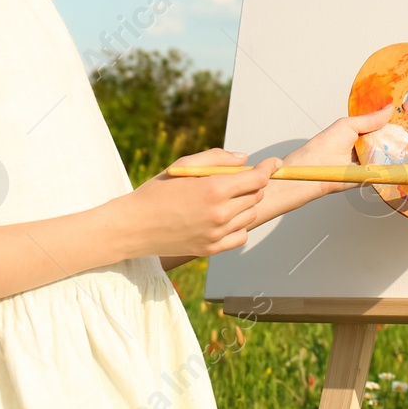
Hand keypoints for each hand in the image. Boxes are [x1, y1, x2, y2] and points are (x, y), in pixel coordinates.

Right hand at [117, 147, 283, 258]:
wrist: (133, 227)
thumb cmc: (157, 192)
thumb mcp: (183, 166)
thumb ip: (217, 159)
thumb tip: (245, 159)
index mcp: (213, 190)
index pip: (257, 178)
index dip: (268, 168)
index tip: (274, 163)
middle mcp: (219, 213)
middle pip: (256, 196)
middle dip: (252, 184)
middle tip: (235, 181)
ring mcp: (216, 234)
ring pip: (250, 215)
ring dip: (244, 205)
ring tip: (222, 200)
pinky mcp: (211, 249)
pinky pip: (241, 235)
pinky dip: (238, 225)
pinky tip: (222, 218)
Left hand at [284, 100, 407, 194]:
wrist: (315, 171)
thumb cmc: (324, 146)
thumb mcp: (347, 125)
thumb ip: (370, 119)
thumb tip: (390, 108)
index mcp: (363, 128)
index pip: (387, 117)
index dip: (401, 111)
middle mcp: (371, 142)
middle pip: (396, 131)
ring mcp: (375, 158)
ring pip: (398, 148)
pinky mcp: (376, 173)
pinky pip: (393, 166)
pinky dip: (406, 161)